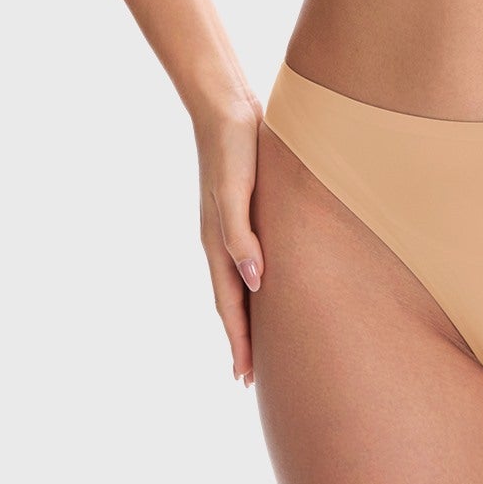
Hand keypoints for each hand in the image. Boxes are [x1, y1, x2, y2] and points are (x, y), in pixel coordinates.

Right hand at [193, 96, 265, 388]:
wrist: (226, 106)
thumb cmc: (234, 147)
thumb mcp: (236, 191)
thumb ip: (242, 236)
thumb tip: (255, 283)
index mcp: (218, 242)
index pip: (229, 303)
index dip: (238, 340)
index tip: (244, 377)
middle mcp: (221, 239)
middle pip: (230, 300)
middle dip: (239, 338)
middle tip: (248, 377)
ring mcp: (230, 225)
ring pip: (238, 282)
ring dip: (245, 314)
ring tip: (256, 340)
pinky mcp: (243, 208)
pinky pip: (246, 258)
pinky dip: (253, 282)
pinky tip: (265, 283)